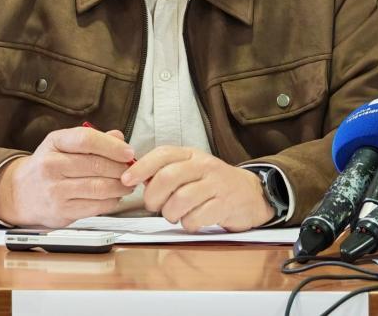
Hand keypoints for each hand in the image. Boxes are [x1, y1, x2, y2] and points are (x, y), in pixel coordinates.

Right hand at [0, 126, 135, 227]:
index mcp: (54, 143)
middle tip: (131, 170)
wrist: (19, 193)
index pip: (87, 140)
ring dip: (120, 186)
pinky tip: (115, 197)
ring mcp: (54, 190)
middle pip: (96, 165)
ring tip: (127, 184)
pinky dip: (111, 201)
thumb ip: (93, 140)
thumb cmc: (49, 166)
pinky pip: (96, 206)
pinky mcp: (61, 211)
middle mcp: (51, 165)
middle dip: (121, 168)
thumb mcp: (65, 144)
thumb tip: (120, 138)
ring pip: (99, 187)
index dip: (112, 146)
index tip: (128, 152)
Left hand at [123, 147, 273, 231]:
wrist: (250, 193)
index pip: (163, 154)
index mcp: (192, 155)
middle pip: (168, 177)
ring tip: (174, 214)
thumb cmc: (212, 184)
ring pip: (180, 200)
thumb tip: (132, 178)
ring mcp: (217, 185)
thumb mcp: (191, 170)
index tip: (127, 181)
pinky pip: (196, 218)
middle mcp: (205, 166)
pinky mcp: (225, 205)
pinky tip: (192, 220)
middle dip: (153, 197)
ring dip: (170, 213)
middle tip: (154, 205)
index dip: (141, 167)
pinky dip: (188, 224)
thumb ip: (165, 171)